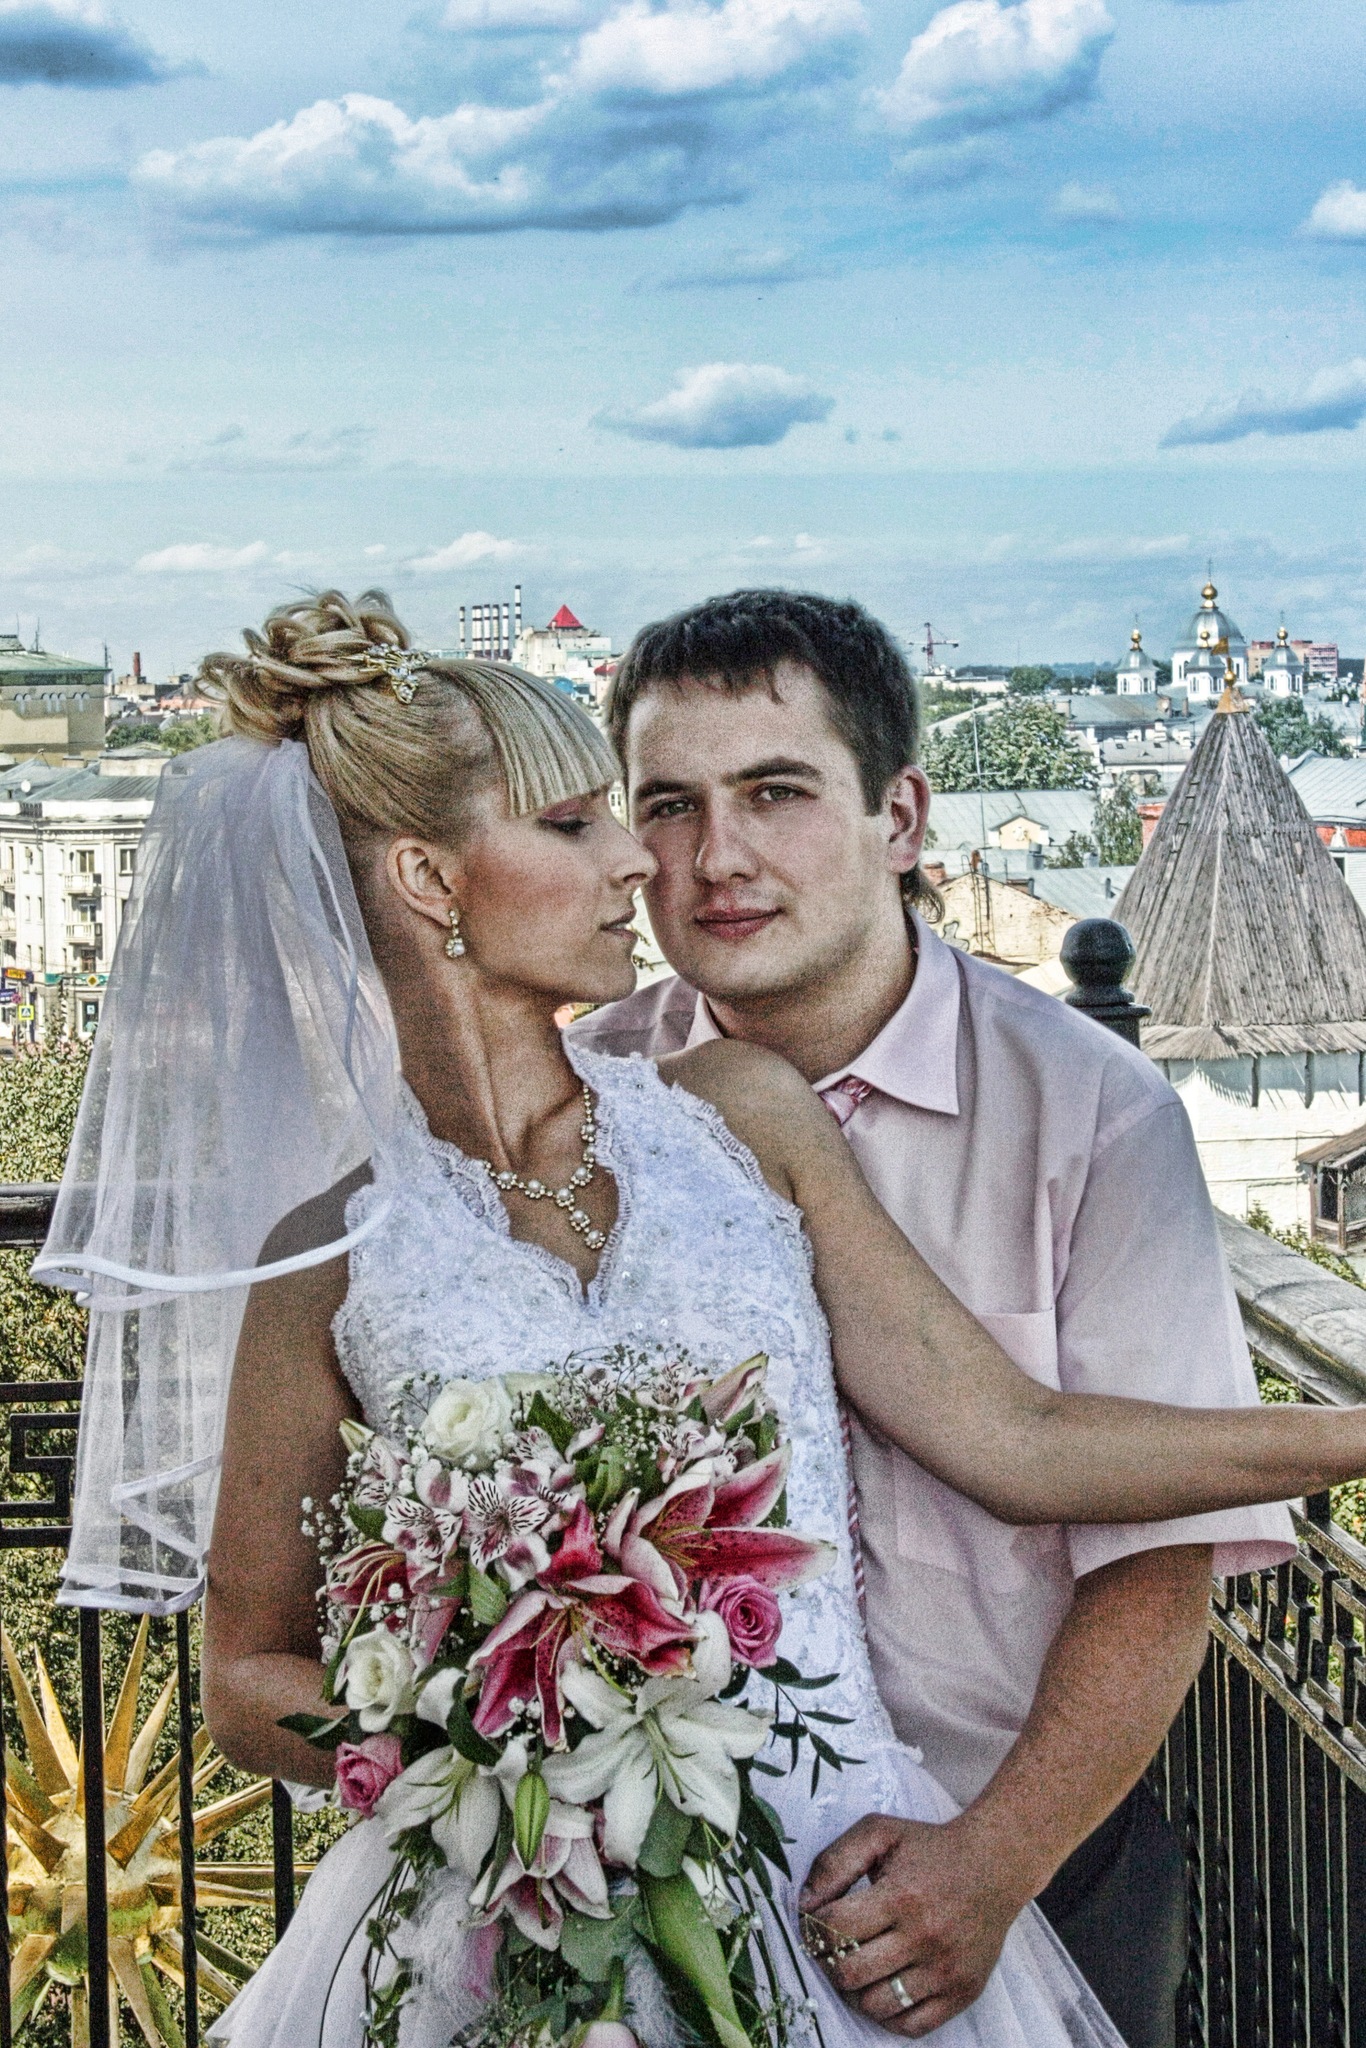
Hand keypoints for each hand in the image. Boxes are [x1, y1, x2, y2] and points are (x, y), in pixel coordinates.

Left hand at [798, 1813, 1033, 2037]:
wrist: (994, 1866)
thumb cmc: (930, 1848)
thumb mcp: (879, 1833)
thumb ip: (834, 1861)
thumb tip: (805, 1903)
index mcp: (901, 1896)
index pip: (835, 1928)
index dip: (813, 1927)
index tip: (815, 1922)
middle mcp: (924, 1937)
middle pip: (849, 1973)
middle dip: (829, 1962)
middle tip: (831, 1948)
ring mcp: (945, 1970)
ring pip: (876, 2006)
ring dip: (854, 1991)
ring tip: (856, 1967)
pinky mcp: (961, 1993)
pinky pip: (910, 2026)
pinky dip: (887, 2014)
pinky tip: (882, 1986)